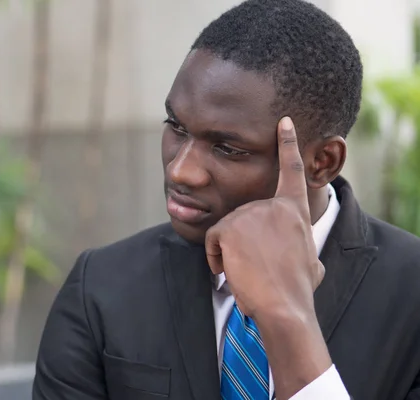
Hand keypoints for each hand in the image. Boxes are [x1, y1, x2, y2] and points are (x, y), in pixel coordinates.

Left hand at [205, 116, 332, 398]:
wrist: (284, 305)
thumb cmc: (298, 290)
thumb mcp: (309, 262)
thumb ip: (300, 247)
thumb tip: (309, 263)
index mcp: (294, 211)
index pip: (291, 171)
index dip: (288, 144)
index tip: (284, 120)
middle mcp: (271, 206)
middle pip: (242, 217)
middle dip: (242, 243)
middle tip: (257, 267)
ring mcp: (250, 214)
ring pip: (226, 229)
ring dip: (230, 253)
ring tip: (248, 271)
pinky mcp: (229, 227)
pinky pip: (213, 240)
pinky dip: (217, 258)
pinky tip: (231, 271)